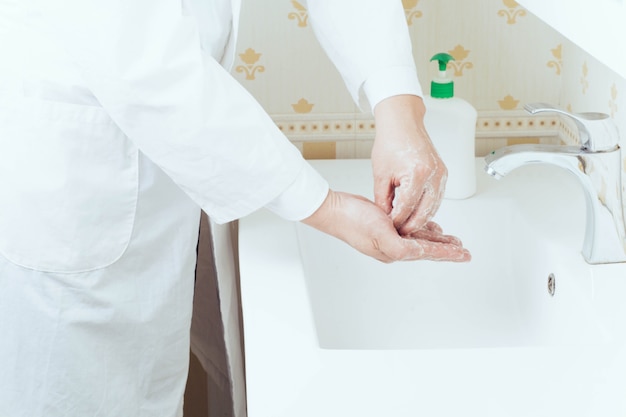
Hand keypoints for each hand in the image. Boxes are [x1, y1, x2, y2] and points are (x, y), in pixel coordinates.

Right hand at [301, 190, 469, 262]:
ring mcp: (389, 237)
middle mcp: (394, 246)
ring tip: (453, 241)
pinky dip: (423, 230)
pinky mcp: (385, 226)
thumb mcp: (380, 234)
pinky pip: (410, 230)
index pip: (427, 253)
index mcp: (395, 251)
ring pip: (421, 240)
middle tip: (463, 251)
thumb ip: (400, 247)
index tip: (462, 254)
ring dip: (438, 241)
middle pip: (427, 249)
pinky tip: (430, 229)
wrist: (334, 210)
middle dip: (446, 249)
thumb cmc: (352, 221)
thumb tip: (417, 253)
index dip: (447, 253)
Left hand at [371, 95, 446, 234]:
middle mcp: (433, 175)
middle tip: (398, 232)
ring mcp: (441, 175)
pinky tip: (415, 214)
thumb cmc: (390, 142)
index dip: (397, 221)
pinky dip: (426, 208)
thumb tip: (386, 219)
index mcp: (417, 174)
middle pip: (424, 212)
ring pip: (433, 207)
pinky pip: (436, 198)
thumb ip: (383, 200)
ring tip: (405, 226)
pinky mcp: (443, 174)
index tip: (389, 229)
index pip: (407, 208)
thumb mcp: (381, 175)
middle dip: (410, 225)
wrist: (402, 122)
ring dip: (420, 219)